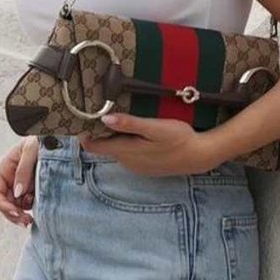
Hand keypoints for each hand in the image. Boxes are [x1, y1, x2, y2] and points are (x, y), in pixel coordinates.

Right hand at [0, 136, 37, 225]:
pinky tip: (40, 206)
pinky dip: (33, 208)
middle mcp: (10, 180)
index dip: (4, 206)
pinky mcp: (32, 190)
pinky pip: (28, 204)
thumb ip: (23, 170)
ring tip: (34, 216)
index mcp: (4, 170)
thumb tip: (18, 193)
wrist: (59, 137)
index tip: (17, 213)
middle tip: (27, 222)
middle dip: (14, 215)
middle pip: (5, 205)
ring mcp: (21, 186)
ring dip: (23, 214)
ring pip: (17, 207)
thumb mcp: (31, 150)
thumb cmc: (42, 139)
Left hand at [79, 112, 218, 175]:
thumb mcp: (154, 128)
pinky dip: (126, 144)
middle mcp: (127, 162)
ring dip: (114, 137)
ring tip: (115, 118)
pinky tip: (135, 133)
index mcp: (125, 151)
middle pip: (104, 147)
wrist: (199, 156)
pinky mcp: (144, 167)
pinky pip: (128, 155)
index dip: (84, 134)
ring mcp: (136, 167)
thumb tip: (104, 119)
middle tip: (98, 111)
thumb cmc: (178, 139)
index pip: (94, 146)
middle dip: (99, 133)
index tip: (81, 119)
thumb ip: (129, 124)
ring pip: (117, 150)